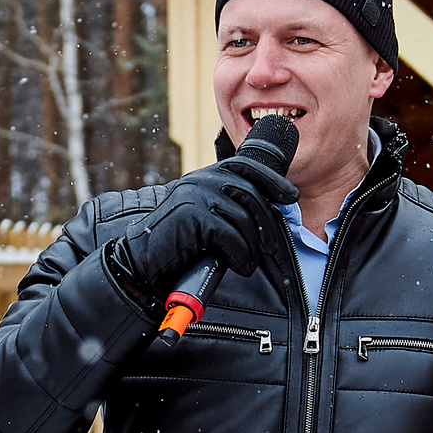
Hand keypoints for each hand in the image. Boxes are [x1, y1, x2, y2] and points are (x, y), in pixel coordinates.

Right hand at [107, 156, 300, 308]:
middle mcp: (202, 180)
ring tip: (246, 263)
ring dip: (251, 247)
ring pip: (245, 218)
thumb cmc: (177, 245)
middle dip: (267, 223)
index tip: (291, 196)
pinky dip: (240, 255)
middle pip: (252, 194)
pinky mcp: (193, 216)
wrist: (141, 261)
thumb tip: (267, 211)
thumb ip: (227, 208)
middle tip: (270, 247)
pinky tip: (237, 265)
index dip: (273, 180)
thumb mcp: (204, 219)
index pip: (247, 166)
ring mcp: (196, 195)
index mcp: (206, 176)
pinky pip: (232, 235)